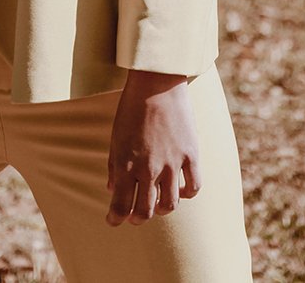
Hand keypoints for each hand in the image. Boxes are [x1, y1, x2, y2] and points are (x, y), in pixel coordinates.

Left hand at [105, 70, 200, 225]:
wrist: (156, 83)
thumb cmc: (132, 107)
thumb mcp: (116, 136)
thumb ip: (113, 165)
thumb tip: (112, 188)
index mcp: (125, 164)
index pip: (119, 206)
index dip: (115, 219)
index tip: (114, 220)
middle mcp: (148, 169)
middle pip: (144, 212)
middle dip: (137, 219)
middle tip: (135, 217)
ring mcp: (171, 164)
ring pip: (169, 206)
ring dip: (161, 210)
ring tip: (158, 206)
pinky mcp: (190, 155)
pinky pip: (193, 187)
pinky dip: (186, 194)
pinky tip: (181, 191)